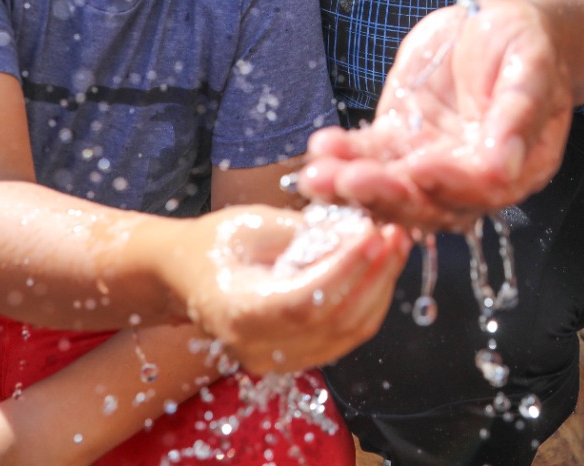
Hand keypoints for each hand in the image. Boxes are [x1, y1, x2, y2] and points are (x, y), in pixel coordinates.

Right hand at [166, 205, 409, 374]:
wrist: (186, 275)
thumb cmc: (216, 242)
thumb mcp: (255, 224)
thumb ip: (308, 233)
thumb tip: (360, 232)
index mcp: (240, 312)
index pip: (307, 301)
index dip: (347, 268)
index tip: (373, 232)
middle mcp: (258, 348)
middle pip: (335, 322)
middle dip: (375, 274)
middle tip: (397, 232)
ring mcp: (278, 360)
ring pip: (349, 333)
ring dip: (381, 287)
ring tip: (396, 245)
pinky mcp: (297, 357)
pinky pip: (346, 335)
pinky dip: (370, 301)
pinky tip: (381, 267)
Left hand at [297, 0, 573, 229]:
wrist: (499, 25)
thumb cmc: (528, 44)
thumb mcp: (531, 66)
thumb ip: (520, 114)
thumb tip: (505, 166)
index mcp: (516, 167)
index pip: (480, 188)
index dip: (447, 184)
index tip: (417, 170)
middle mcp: (470, 177)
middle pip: (427, 203)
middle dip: (386, 196)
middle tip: (350, 181)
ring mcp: (430, 161)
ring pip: (390, 189)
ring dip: (351, 188)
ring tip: (317, 177)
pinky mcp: (399, 140)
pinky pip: (369, 157)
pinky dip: (343, 158)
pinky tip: (320, 149)